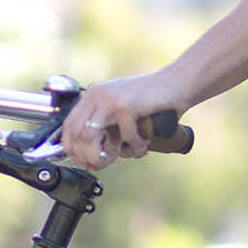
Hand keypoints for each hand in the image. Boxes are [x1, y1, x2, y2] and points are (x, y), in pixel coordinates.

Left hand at [59, 72, 181, 166]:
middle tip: (104, 164)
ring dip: (106, 154)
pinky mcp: (127, 106)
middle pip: (77, 135)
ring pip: (91, 138)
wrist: (178, 83)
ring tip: (126, 153)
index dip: (74, 150)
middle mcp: (97, 94)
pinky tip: (145, 142)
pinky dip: (136, 146)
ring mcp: (110, 99)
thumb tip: (91, 156)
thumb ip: (107, 125)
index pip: (69, 126)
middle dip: (89, 157)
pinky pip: (124, 137)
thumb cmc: (153, 100)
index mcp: (93, 94)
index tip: (86, 163)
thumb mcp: (122, 109)